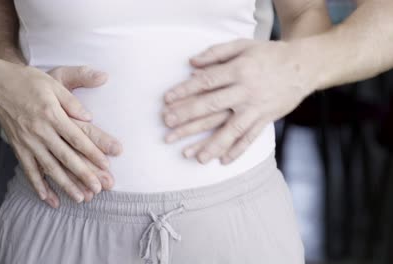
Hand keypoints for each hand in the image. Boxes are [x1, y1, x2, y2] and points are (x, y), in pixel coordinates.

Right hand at [0, 61, 121, 207]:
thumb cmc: (29, 81)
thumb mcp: (54, 83)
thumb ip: (72, 102)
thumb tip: (89, 118)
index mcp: (52, 114)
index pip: (77, 138)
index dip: (93, 152)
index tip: (106, 164)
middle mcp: (40, 131)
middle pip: (65, 157)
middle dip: (83, 174)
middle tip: (98, 189)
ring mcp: (28, 141)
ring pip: (49, 168)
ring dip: (65, 184)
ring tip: (80, 198)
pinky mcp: (18, 147)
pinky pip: (29, 170)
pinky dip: (38, 185)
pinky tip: (49, 198)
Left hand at [162, 39, 313, 164]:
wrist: (304, 65)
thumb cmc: (269, 54)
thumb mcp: (243, 45)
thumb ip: (216, 52)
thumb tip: (191, 63)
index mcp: (238, 70)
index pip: (206, 82)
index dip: (184, 90)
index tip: (166, 100)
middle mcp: (245, 91)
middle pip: (212, 106)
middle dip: (188, 118)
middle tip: (168, 127)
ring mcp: (256, 107)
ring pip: (231, 129)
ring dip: (212, 144)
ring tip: (194, 157)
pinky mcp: (266, 119)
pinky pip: (251, 138)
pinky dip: (238, 150)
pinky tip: (223, 161)